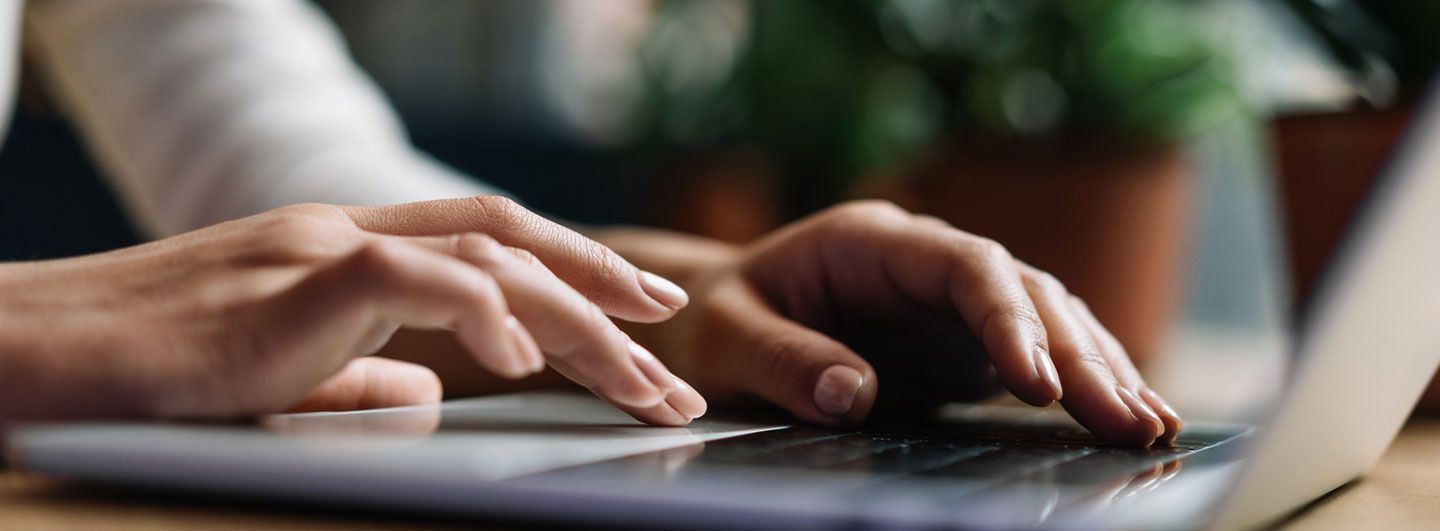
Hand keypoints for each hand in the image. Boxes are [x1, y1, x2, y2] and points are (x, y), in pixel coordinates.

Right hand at [0, 197, 704, 424]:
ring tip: (642, 380)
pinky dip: (482, 314)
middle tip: (675, 356)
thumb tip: (430, 397)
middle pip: (511, 245)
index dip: (575, 271)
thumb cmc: (142, 374)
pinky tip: (527, 364)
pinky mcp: (290, 281)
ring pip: (486, 258)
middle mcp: (348, 233)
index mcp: (349, 252)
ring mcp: (320, 247)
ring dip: (578, 321)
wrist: (29, 356)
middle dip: (606, 297)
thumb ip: (357, 378)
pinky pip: (413, 280)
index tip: (643, 313)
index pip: (488, 243)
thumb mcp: (276, 376)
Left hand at [625, 201, 1180, 445]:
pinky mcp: (962, 341)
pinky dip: (1082, 383)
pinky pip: (1038, 354)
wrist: (718, 317)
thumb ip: (784, 360)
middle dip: (1079, 354)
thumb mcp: (728, 338)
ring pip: (1047, 318)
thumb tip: (853, 395)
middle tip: (1125, 420)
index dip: (1009, 318)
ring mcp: (951, 301)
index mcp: (872, 241)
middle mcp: (926, 262)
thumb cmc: (716, 322)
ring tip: (1148, 426)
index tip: (1037, 381)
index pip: (965, 266)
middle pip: (1024, 292)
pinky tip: (1128, 416)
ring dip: (1100, 369)